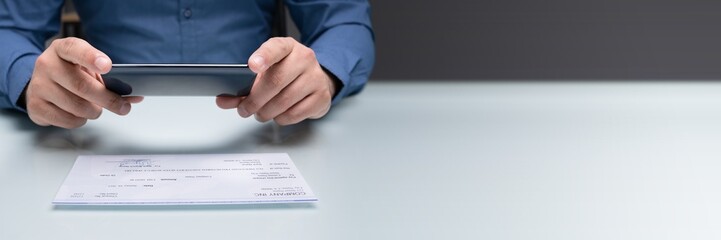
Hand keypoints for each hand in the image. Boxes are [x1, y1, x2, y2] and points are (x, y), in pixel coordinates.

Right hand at [25, 37, 142, 128]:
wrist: (42, 83)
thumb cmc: (72, 74)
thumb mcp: (88, 68)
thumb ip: (110, 78)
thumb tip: (135, 97)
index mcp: (62, 49)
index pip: (75, 49)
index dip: (92, 58)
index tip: (108, 66)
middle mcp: (46, 64)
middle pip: (81, 85)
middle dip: (108, 99)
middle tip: (123, 107)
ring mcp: (38, 85)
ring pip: (76, 106)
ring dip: (94, 111)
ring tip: (95, 108)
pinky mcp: (35, 106)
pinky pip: (67, 120)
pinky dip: (80, 120)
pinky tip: (79, 113)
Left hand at [216, 37, 337, 124]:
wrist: (317, 80)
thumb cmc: (286, 74)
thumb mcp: (266, 71)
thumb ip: (243, 85)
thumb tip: (223, 101)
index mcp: (287, 47)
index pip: (275, 48)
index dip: (263, 57)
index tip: (252, 66)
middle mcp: (304, 58)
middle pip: (275, 81)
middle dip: (255, 100)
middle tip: (245, 109)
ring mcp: (315, 77)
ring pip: (284, 101)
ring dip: (266, 112)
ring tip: (261, 113)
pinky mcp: (322, 97)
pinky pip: (295, 114)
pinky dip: (281, 118)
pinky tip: (278, 115)